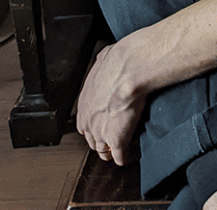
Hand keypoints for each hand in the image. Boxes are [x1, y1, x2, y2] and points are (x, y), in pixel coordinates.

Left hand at [76, 41, 146, 165]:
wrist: (128, 69)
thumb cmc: (118, 62)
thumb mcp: (104, 59)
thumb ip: (102, 65)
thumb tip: (106, 59)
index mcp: (84, 105)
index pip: (86, 125)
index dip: (97, 126)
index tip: (106, 124)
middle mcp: (89, 122)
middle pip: (93, 141)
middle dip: (103, 141)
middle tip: (115, 138)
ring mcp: (101, 133)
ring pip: (105, 152)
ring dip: (113, 151)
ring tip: (124, 148)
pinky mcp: (117, 141)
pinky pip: (121, 158)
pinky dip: (127, 157)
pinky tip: (132, 153)